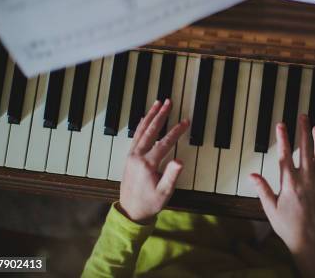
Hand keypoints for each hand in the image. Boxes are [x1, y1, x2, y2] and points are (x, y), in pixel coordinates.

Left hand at [119, 99, 188, 222]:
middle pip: (150, 130)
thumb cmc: (149, 203)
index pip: (164, 143)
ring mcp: (131, 156)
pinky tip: (145, 118)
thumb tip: (180, 161)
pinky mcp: (129, 158)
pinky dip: (141, 125)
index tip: (185, 121)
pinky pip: (136, 136)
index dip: (176, 131)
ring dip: (150, 116)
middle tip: (168, 102)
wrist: (130, 212)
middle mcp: (137, 157)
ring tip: (157, 104)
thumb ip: (172, 176)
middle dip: (160, 115)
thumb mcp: (164, 192)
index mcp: (147, 164)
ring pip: (141, 130)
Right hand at [251, 114, 314, 276]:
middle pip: (306, 150)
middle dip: (304, 131)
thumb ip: (262, 189)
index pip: (285, 155)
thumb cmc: (288, 226)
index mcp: (289, 184)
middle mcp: (306, 180)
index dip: (283, 138)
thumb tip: (252, 175)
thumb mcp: (270, 208)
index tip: (281, 124)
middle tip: (303, 117)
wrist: (310, 240)